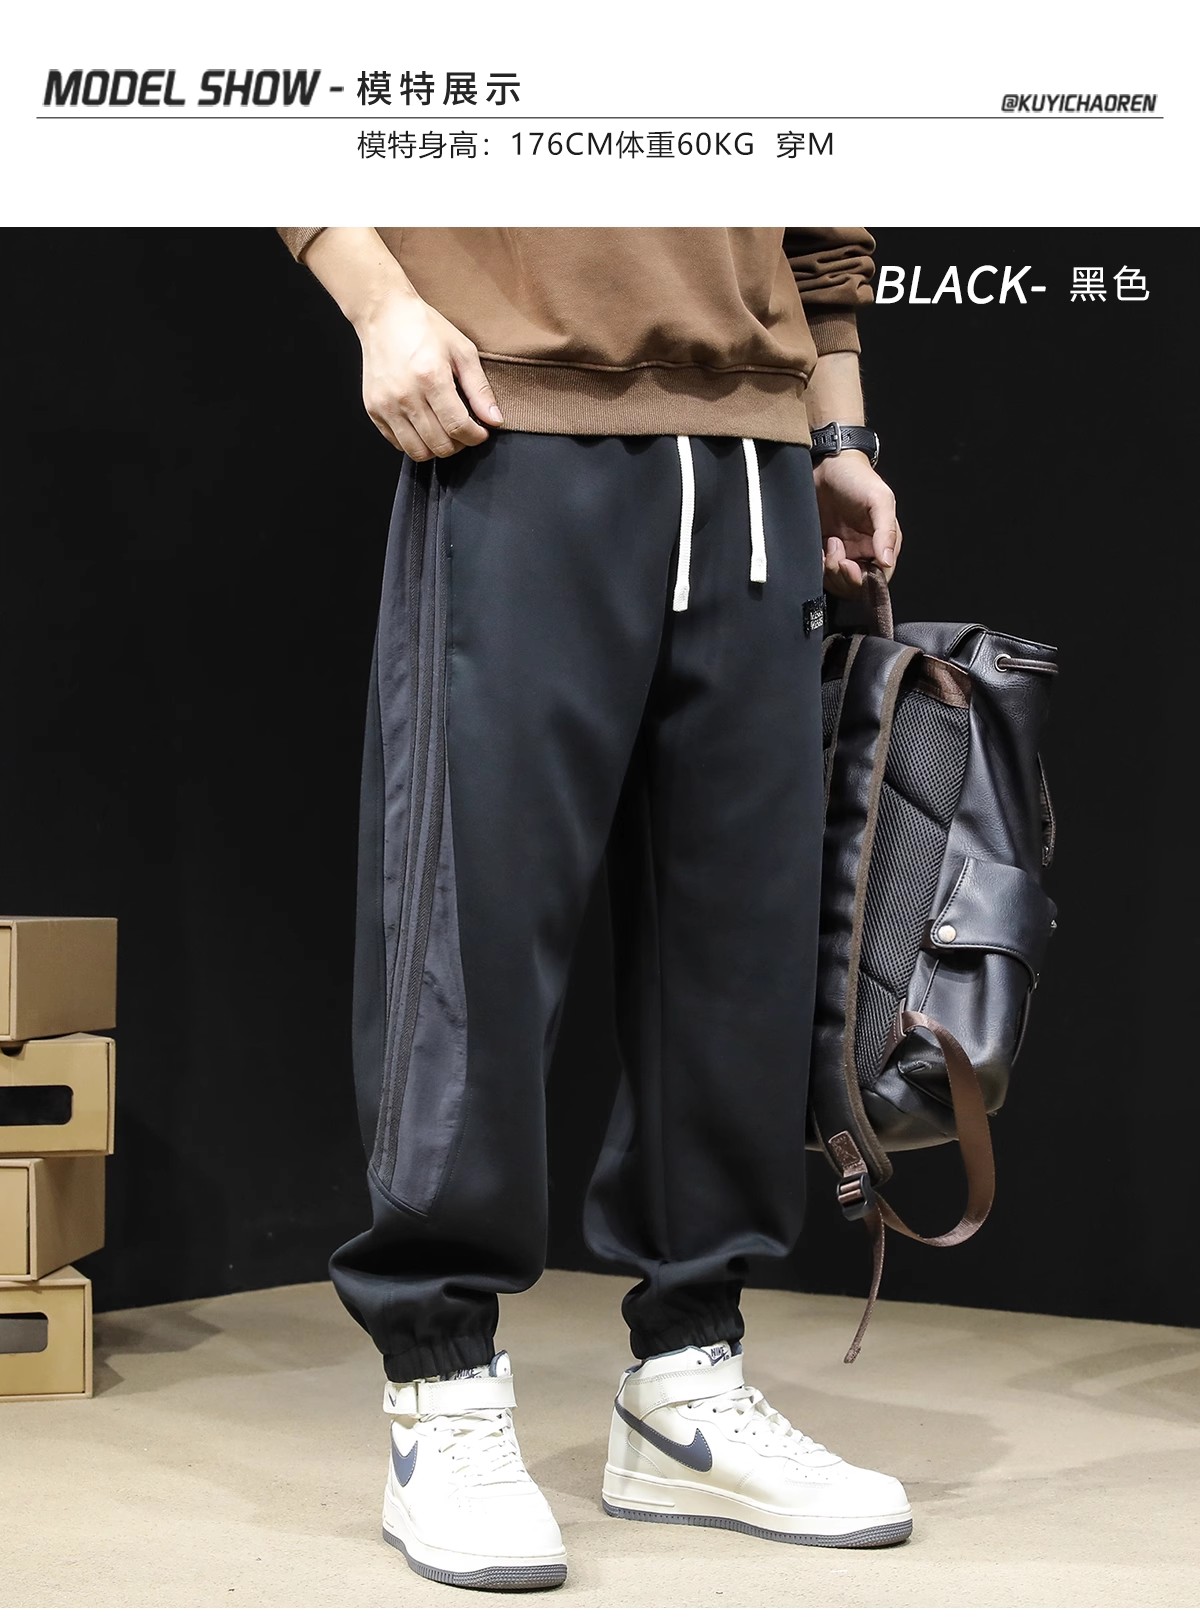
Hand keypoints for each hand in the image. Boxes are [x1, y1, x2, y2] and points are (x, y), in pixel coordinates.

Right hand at [355, 290, 503, 459]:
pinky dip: (415, 442)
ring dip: (437, 448)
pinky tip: (424, 424)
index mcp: (430, 378)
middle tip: (464, 430)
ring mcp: (386, 405)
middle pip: (439, 445)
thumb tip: (494, 420)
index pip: (458, 427)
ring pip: (418, 452)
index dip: (475, 437)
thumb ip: (479, 389)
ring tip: (445, 431)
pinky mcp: (373, 409)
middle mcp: (405, 395)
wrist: (383, 315)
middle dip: (459, 444)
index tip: (481, 432)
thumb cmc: (424, 329)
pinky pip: (398, 443)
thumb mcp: (462, 351)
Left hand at [813, 450, 902, 596]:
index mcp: (882, 543)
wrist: (825, 463)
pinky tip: (817, 549)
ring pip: (837, 581)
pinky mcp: (822, 549)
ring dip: (829, 572)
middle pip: (856, 584)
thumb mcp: (879, 499)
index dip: (864, 579)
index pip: (879, 577)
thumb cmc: (856, 477)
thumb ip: (886, 531)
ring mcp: (842, 551)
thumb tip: (887, 561)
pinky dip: (817, 567)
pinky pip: (820, 571)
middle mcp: (863, 551)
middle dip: (844, 576)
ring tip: (828, 544)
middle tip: (835, 554)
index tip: (849, 566)